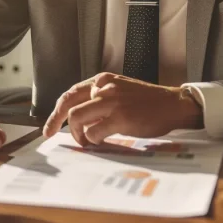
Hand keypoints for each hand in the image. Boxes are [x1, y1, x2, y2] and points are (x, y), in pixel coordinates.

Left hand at [43, 73, 202, 145]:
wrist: (173, 104)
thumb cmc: (147, 101)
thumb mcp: (120, 90)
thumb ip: (100, 98)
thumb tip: (78, 118)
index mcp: (102, 80)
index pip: (70, 94)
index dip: (56, 111)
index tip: (50, 126)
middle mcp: (104, 88)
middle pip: (69, 106)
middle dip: (57, 123)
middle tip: (53, 135)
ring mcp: (112, 102)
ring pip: (77, 119)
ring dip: (78, 134)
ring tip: (86, 141)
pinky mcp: (121, 118)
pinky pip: (94, 132)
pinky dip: (93, 140)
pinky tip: (100, 142)